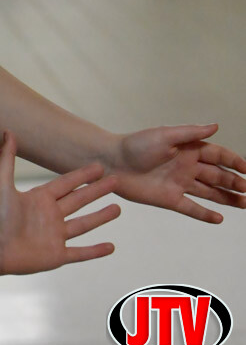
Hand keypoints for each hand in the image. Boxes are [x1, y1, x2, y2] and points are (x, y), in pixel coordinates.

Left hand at [0, 132, 119, 275]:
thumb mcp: (1, 182)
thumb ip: (7, 158)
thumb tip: (8, 130)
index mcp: (39, 199)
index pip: (66, 184)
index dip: (83, 175)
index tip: (99, 166)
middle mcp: (49, 216)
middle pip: (79, 200)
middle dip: (98, 191)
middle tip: (117, 180)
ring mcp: (54, 236)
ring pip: (84, 225)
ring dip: (101, 217)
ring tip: (118, 208)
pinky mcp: (56, 256)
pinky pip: (81, 253)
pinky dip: (96, 251)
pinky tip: (111, 247)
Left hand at [108, 124, 245, 222]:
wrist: (110, 163)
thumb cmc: (135, 145)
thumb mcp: (164, 135)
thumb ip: (190, 133)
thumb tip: (216, 126)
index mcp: (188, 150)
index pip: (218, 155)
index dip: (235, 161)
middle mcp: (187, 167)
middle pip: (218, 176)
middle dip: (236, 182)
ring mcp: (179, 183)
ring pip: (210, 193)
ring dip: (228, 198)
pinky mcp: (170, 199)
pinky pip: (191, 208)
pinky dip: (205, 214)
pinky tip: (220, 219)